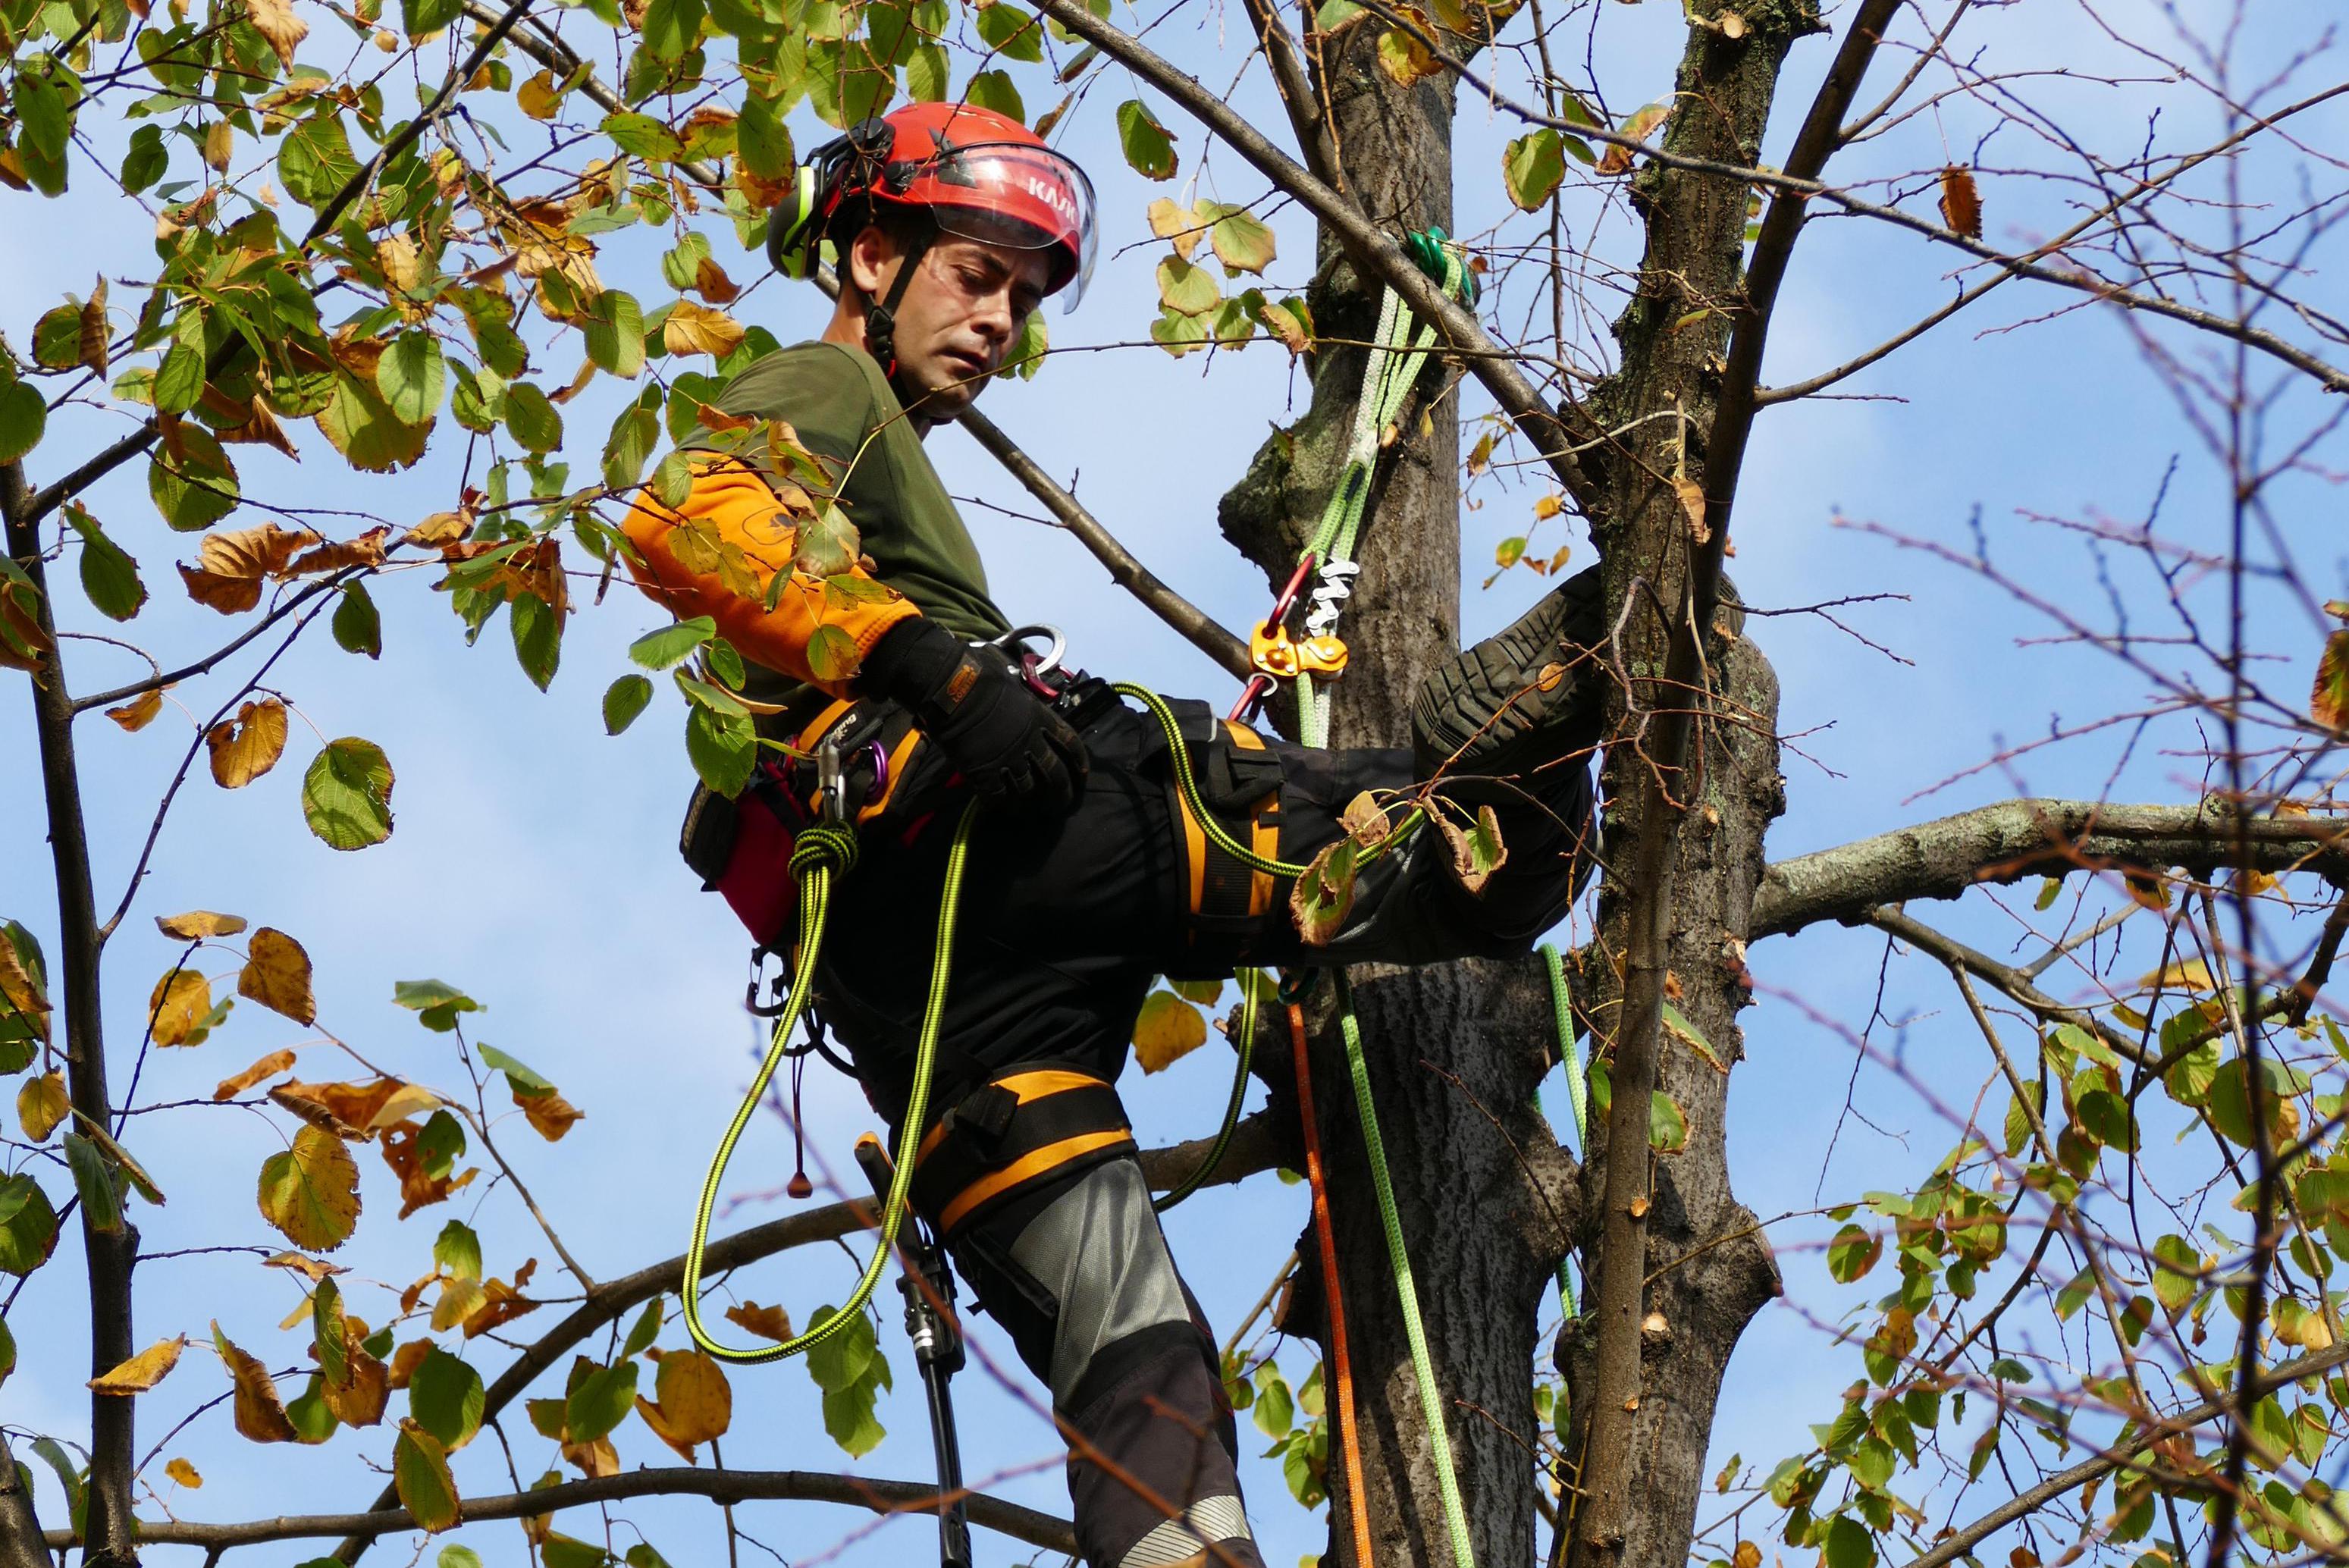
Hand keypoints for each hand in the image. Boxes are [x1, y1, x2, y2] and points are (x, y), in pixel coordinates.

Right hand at [861, 618, 1087, 811]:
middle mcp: (1030, 742)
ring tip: (1034, 812)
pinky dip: (1003, 804)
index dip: (1080, 761)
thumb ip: (1021, 694)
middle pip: (1056, 774)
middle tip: (1064, 805)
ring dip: (1033, 803)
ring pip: (1029, 790)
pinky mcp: (984, 772)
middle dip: (1063, 793)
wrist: (950, 686)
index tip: (1082, 773)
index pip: (1070, 742)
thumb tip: (1020, 689)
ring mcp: (1008, 759)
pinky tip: (1003, 808)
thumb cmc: (979, 673)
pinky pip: (998, 796)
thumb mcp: (1012, 680)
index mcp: (1040, 717)